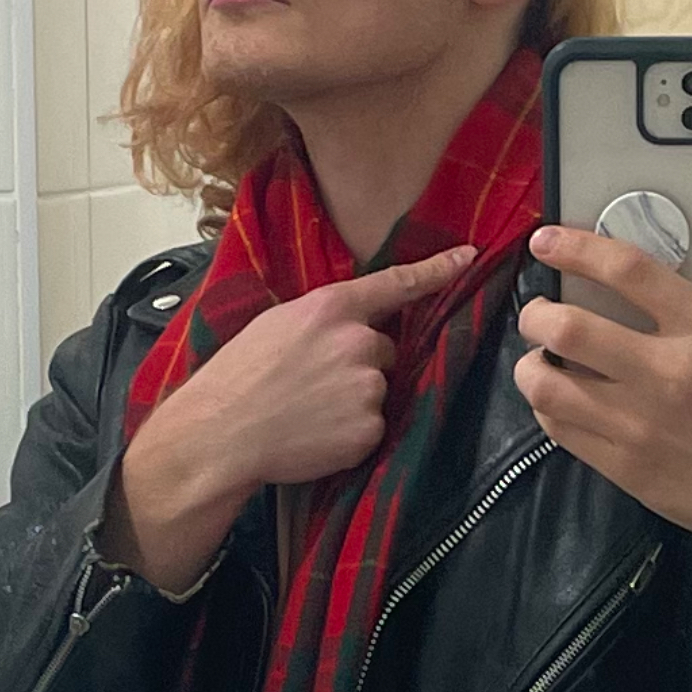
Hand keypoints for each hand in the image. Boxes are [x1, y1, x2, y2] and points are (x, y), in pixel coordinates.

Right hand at [105, 242, 475, 593]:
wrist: (221, 434)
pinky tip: (316, 434)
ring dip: (354, 401)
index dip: (437, 270)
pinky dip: (350, 435)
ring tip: (308, 411)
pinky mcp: (369, 429)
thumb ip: (323, 321)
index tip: (470, 256)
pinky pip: (372, 428)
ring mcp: (368, 387)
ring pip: (378, 391)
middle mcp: (358, 342)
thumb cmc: (238, 378)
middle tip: (313, 384)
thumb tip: (353, 329)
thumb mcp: (277, 325)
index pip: (396, 284)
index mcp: (331, 308)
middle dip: (359, 365)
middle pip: (384, 350)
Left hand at [515, 225, 691, 639]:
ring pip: (548, 386)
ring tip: (538, 360)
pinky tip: (558, 398)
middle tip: (536, 314)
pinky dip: (548, 406)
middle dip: (535, 314)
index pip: (627, 271)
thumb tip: (628, 282)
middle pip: (568, 328)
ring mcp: (644, 424)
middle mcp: (671, 373)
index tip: (545, 242)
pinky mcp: (627, 466)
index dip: (575, 248)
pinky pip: (560, 428)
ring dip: (528, 366)